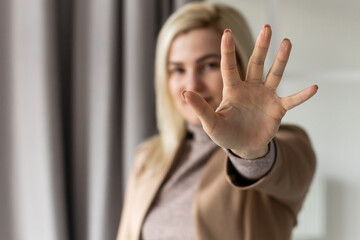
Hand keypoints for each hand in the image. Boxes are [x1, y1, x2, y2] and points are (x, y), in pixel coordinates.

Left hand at [182, 25, 317, 158]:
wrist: (243, 147)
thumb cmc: (225, 134)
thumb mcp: (210, 123)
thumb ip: (200, 108)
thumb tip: (184, 92)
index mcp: (233, 90)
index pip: (229, 66)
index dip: (227, 51)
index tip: (226, 33)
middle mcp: (250, 88)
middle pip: (256, 63)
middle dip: (261, 47)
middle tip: (267, 28)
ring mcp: (265, 96)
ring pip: (274, 74)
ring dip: (281, 60)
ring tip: (287, 42)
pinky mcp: (277, 108)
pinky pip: (292, 100)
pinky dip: (302, 95)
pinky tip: (314, 88)